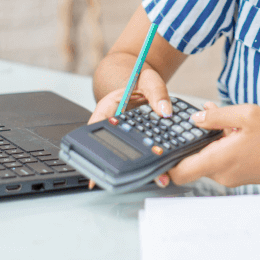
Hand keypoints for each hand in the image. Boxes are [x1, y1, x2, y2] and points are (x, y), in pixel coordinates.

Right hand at [85, 67, 175, 188]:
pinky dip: (152, 161)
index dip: (94, 152)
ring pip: (131, 153)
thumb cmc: (141, 80)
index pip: (97, 130)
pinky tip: (164, 171)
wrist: (145, 81)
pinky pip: (143, 152)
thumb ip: (157, 93)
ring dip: (142, 167)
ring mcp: (126, 134)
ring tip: (158, 178)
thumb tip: (164, 110)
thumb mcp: (149, 80)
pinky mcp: (139, 139)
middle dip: (125, 167)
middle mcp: (114, 124)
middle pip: (115, 148)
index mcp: (109, 108)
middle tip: (137, 179)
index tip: (97, 170)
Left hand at [167, 103, 259, 187]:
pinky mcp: (239, 175)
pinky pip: (219, 161)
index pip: (179, 173)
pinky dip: (218, 147)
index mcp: (220, 160)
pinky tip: (231, 130)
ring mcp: (231, 177)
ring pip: (206, 160)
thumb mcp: (247, 114)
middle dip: (187, 144)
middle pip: (190, 164)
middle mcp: (222, 174)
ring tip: (217, 121)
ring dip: (206, 143)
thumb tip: (194, 118)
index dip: (163, 164)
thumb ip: (217, 116)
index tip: (155, 151)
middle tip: (188, 124)